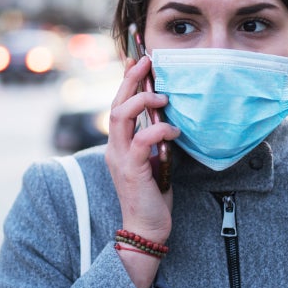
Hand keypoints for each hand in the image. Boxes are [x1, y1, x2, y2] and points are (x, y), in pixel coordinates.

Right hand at [105, 55, 180, 287]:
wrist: (146, 229)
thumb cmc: (153, 196)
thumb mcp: (155, 161)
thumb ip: (156, 140)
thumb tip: (170, 117)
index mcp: (118, 144)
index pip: (117, 104)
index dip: (125, 80)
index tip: (137, 58)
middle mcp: (114, 147)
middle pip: (115, 103)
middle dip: (130, 79)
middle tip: (146, 61)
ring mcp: (120, 158)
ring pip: (120, 116)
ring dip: (141, 101)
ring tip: (162, 97)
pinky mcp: (132, 170)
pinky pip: (141, 140)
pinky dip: (158, 129)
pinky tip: (173, 130)